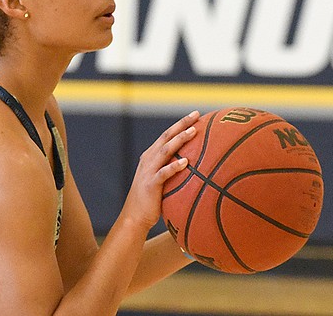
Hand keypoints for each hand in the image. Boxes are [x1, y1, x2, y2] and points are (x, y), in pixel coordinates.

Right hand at [123, 110, 199, 230]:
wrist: (134, 217)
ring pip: (165, 150)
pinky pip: (163, 173)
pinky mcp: (150, 184)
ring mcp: (148, 171)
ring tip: (193, 131)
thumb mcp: (162, 180)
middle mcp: (148, 160)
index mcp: (151, 156)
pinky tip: (186, 162)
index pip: (167, 135)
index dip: (181, 124)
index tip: (196, 115)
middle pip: (166, 136)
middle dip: (181, 124)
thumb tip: (198, 165)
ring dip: (179, 140)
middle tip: (196, 115)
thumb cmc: (152, 200)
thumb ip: (174, 170)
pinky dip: (174, 166)